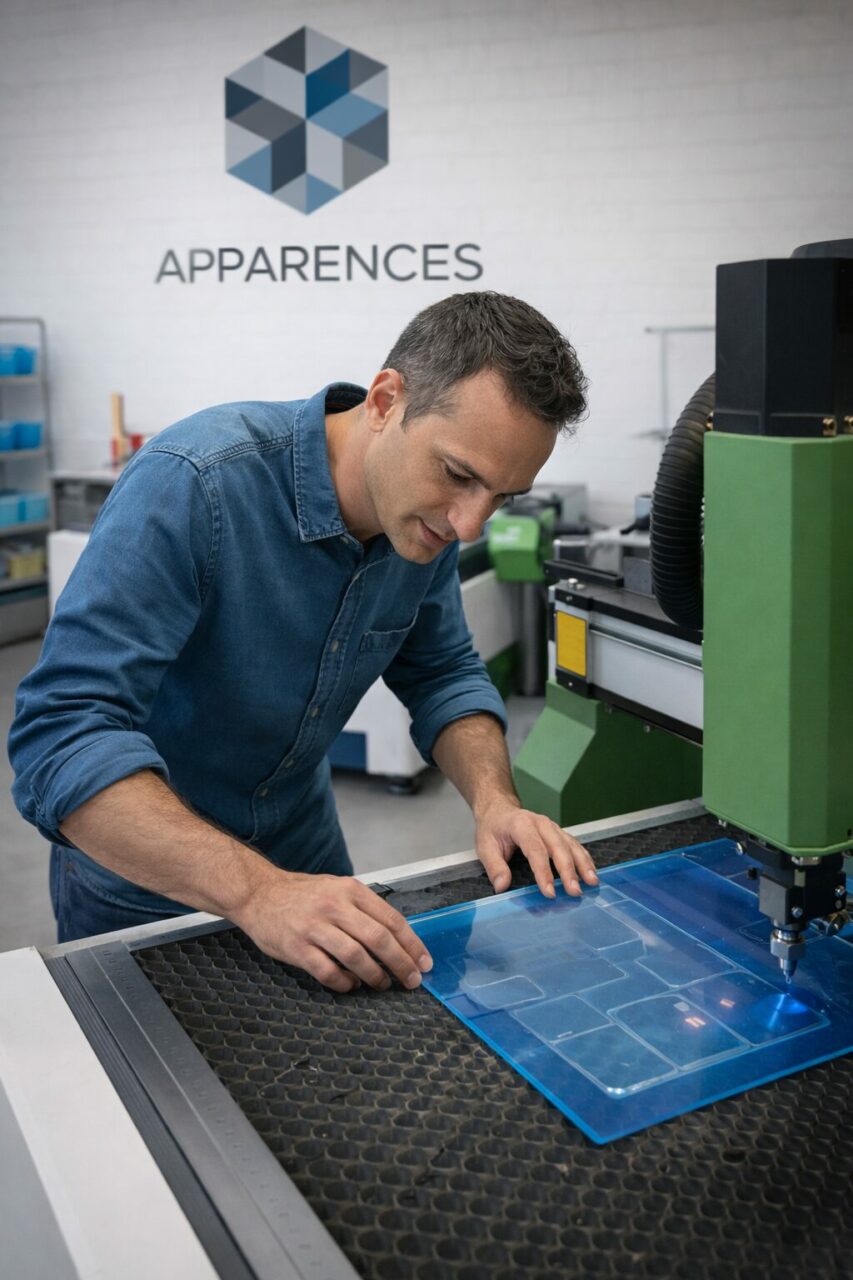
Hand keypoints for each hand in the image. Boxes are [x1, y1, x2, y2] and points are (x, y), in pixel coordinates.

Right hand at [234, 869, 432, 993]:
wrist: (258, 894)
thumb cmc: (303, 894)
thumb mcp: (337, 888)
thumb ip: (364, 909)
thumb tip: (398, 937)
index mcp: (350, 890)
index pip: (391, 919)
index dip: (412, 944)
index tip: (423, 961)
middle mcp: (335, 906)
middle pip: (378, 939)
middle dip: (401, 963)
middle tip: (411, 980)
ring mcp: (315, 928)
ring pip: (356, 957)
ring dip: (374, 975)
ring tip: (382, 984)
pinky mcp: (297, 948)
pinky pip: (328, 972)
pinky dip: (344, 982)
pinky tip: (351, 984)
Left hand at [474, 800, 597, 898]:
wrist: (499, 809)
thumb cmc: (493, 828)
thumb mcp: (484, 846)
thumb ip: (494, 867)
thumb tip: (502, 887)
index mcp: (521, 825)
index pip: (535, 849)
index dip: (543, 872)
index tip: (549, 892)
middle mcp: (541, 824)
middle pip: (558, 847)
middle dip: (568, 870)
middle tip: (574, 891)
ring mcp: (552, 827)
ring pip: (571, 845)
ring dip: (582, 864)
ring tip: (591, 882)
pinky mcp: (559, 833)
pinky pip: (575, 845)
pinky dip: (584, 859)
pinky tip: (591, 873)